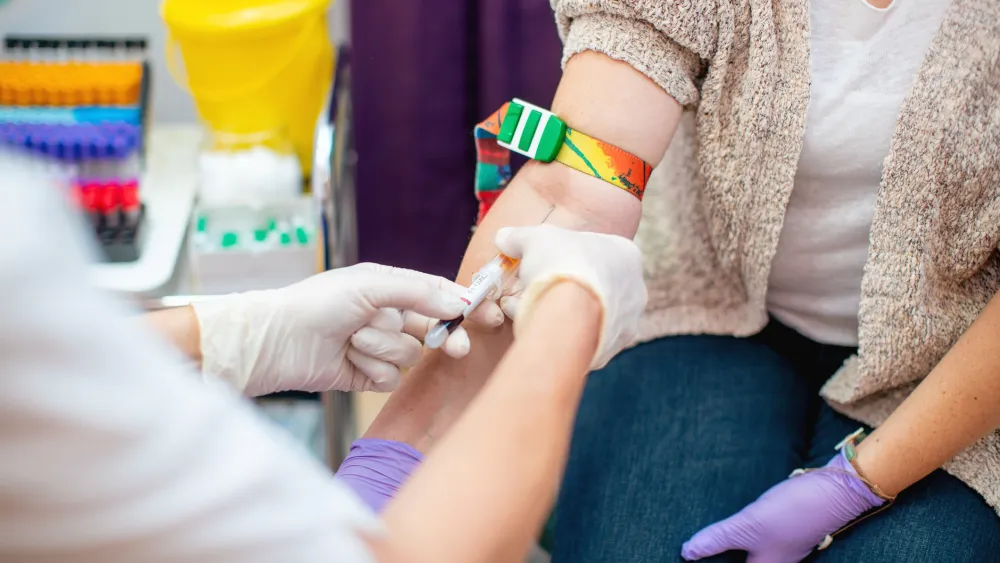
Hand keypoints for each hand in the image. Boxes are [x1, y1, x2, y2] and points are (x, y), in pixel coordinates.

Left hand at [193, 263, 504, 395]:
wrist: (276, 341)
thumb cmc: (318, 303)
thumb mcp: (370, 285)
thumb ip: (418, 292)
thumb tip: (457, 301)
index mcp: (391, 288)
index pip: (439, 294)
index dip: (465, 305)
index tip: (490, 314)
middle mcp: (388, 316)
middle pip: (435, 330)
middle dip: (444, 337)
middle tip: (457, 348)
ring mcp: (379, 348)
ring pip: (409, 355)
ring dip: (383, 347)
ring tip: (353, 338)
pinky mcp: (367, 376)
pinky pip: (389, 379)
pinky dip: (371, 368)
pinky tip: (348, 359)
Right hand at [494, 224, 646, 369]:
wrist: (569, 312)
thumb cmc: (559, 264)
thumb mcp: (534, 239)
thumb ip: (519, 237)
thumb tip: (504, 237)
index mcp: (626, 254)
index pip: (593, 254)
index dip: (561, 257)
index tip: (540, 263)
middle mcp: (635, 288)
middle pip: (591, 286)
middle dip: (561, 287)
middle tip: (534, 288)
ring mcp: (627, 322)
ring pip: (587, 316)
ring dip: (561, 313)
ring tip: (531, 310)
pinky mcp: (611, 349)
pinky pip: (581, 341)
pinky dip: (562, 336)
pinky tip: (541, 330)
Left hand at [682, 452, 886, 562]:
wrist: (837, 489)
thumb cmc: (793, 512)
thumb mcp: (748, 525)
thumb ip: (717, 539)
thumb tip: (687, 553)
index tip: (694, 561)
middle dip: (720, 557)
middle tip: (696, 551)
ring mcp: (785, 548)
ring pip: (752, 556)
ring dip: (730, 550)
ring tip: (709, 543)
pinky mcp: (789, 532)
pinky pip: (760, 542)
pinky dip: (744, 539)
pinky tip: (736, 527)